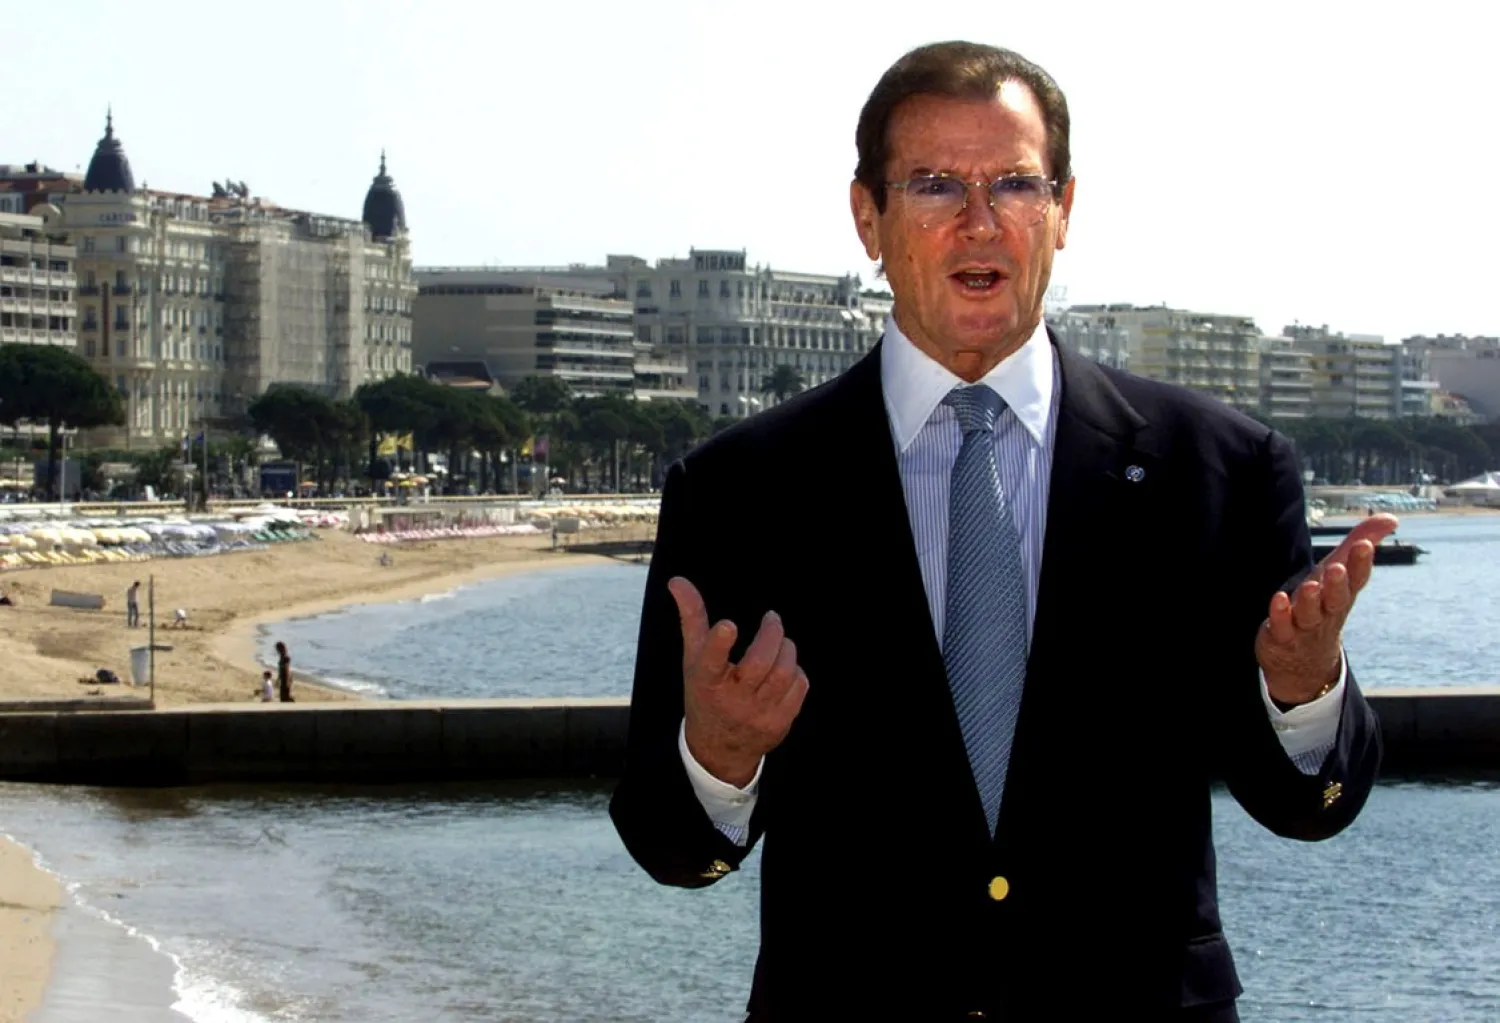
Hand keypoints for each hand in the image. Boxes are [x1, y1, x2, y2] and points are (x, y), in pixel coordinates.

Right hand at [669, 576, 808, 787]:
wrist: (718, 749)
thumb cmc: (705, 693)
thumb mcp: (693, 660)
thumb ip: (691, 618)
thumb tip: (677, 581)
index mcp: (706, 682)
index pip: (710, 662)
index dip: (719, 644)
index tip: (727, 625)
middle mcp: (731, 700)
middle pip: (760, 663)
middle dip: (772, 634)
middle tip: (772, 619)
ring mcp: (757, 714)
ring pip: (784, 673)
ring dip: (787, 649)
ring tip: (781, 641)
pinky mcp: (779, 723)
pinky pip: (798, 687)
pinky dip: (796, 671)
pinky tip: (785, 668)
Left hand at [1256, 513, 1398, 704]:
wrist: (1304, 662)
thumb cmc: (1325, 606)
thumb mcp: (1341, 574)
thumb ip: (1361, 543)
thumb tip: (1391, 518)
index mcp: (1343, 594)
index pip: (1356, 579)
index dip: (1360, 563)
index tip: (1364, 545)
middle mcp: (1327, 611)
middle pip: (1336, 599)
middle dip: (1338, 584)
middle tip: (1337, 568)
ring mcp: (1305, 626)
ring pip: (1310, 614)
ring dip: (1311, 601)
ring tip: (1311, 586)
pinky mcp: (1282, 636)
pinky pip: (1282, 626)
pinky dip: (1280, 614)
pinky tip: (1279, 599)